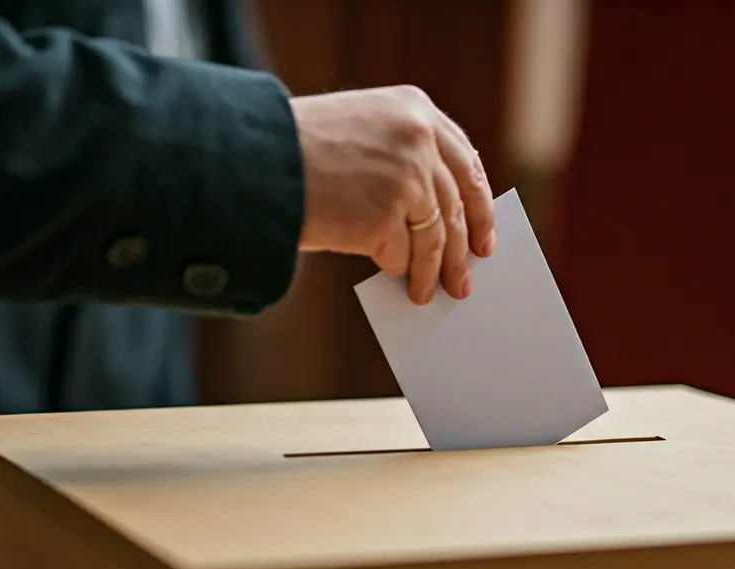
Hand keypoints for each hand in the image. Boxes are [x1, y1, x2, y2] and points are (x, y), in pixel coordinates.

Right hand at [290, 85, 495, 304]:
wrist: (250, 159)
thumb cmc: (294, 149)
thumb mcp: (360, 128)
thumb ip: (401, 155)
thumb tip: (433, 217)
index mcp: (414, 109)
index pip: (465, 162)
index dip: (478, 202)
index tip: (484, 231)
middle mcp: (417, 139)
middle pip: (456, 204)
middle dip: (465, 245)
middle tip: (467, 274)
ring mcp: (405, 178)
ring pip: (436, 237)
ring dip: (436, 271)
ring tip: (433, 292)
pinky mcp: (386, 216)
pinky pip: (404, 255)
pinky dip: (404, 272)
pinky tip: (403, 285)